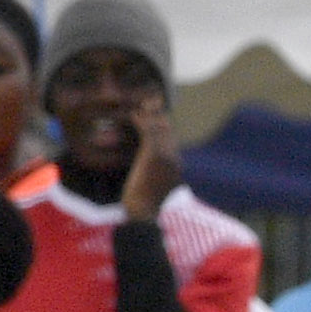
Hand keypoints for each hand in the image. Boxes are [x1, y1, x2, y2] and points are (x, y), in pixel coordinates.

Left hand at [120, 99, 183, 223]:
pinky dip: (141, 121)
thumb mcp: (152, 190)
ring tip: (144, 101)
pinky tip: (135, 114)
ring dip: (151, 113)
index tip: (159, 114)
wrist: (144, 213)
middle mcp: (174, 158)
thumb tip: (150, 177)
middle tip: (153, 99)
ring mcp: (164, 156)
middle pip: (169, 130)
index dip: (165, 125)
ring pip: (159, 128)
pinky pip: (148, 131)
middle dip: (161, 114)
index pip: (172, 140)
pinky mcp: (153, 154)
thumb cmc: (144, 207)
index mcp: (176, 166)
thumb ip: (154, 178)